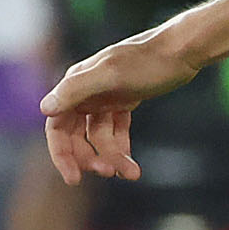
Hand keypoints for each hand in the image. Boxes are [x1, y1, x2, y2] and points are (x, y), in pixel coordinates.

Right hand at [40, 32, 207, 182]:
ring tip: (131, 173)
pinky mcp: (124, 100)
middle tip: (109, 173)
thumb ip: (76, 89)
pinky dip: (122, 148)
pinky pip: (116, 131)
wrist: (183, 49)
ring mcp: (105, 96)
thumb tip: (45, 109)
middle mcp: (86, 91)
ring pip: (100, 137)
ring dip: (112, 157)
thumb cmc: (148, 60)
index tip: (74, 179)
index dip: (62, 154)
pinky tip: (132, 164)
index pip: (57, 126)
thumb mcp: (111, 75)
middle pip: (75, 136)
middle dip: (90, 158)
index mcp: (76, 83)